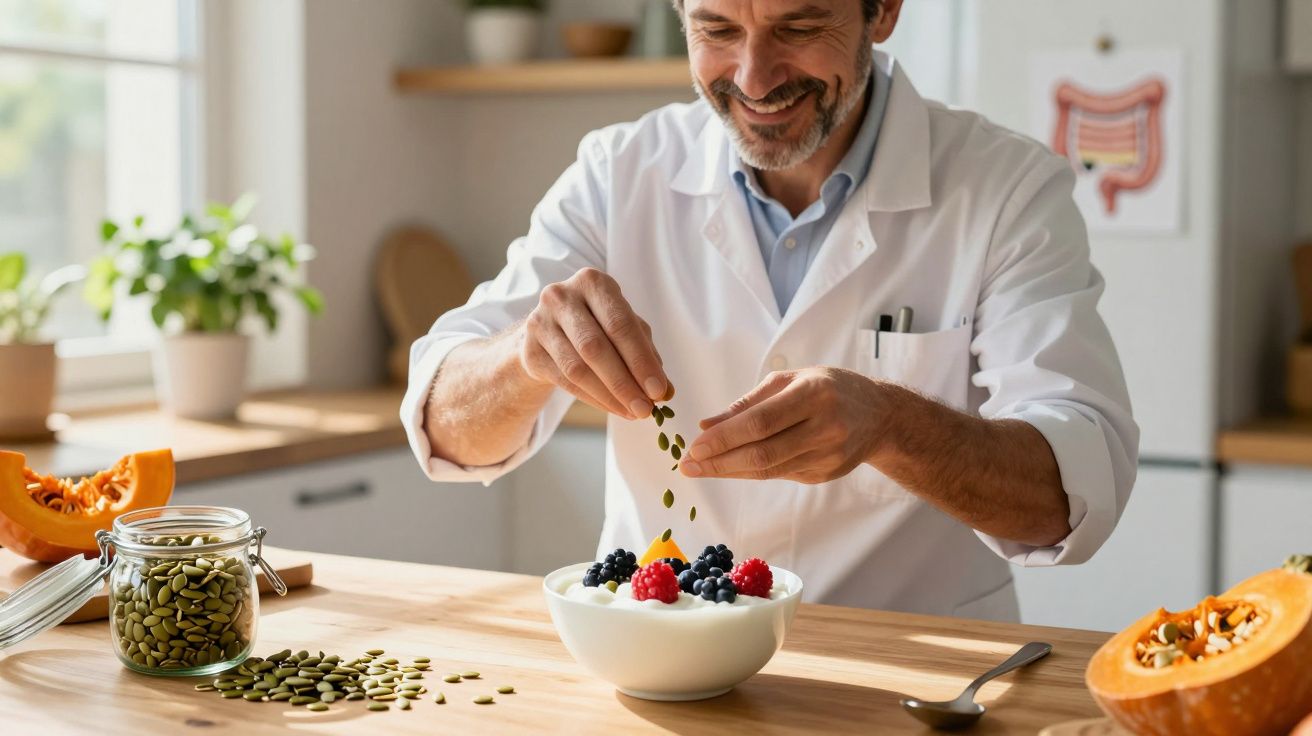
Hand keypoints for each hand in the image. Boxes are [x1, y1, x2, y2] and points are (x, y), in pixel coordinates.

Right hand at [519, 267, 670, 418]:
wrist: (548, 331)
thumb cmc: (596, 325)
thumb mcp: (623, 330)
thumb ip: (646, 355)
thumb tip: (666, 391)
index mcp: (592, 282)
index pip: (621, 324)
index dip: (641, 360)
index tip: (659, 390)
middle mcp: (561, 296)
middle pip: (596, 347)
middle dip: (625, 382)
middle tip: (646, 409)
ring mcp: (540, 322)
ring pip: (577, 368)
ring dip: (609, 395)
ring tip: (632, 412)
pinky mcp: (529, 350)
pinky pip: (564, 381)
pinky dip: (592, 399)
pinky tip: (612, 408)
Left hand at [681, 367, 898, 482]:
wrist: (880, 415)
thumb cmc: (829, 388)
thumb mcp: (791, 380)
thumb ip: (748, 402)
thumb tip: (706, 424)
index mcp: (814, 394)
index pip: (761, 422)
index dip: (724, 438)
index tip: (694, 446)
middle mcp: (825, 427)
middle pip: (762, 453)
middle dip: (719, 462)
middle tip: (687, 465)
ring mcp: (828, 455)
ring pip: (768, 470)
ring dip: (728, 471)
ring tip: (700, 469)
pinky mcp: (825, 474)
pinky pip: (778, 474)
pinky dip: (749, 472)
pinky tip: (728, 468)